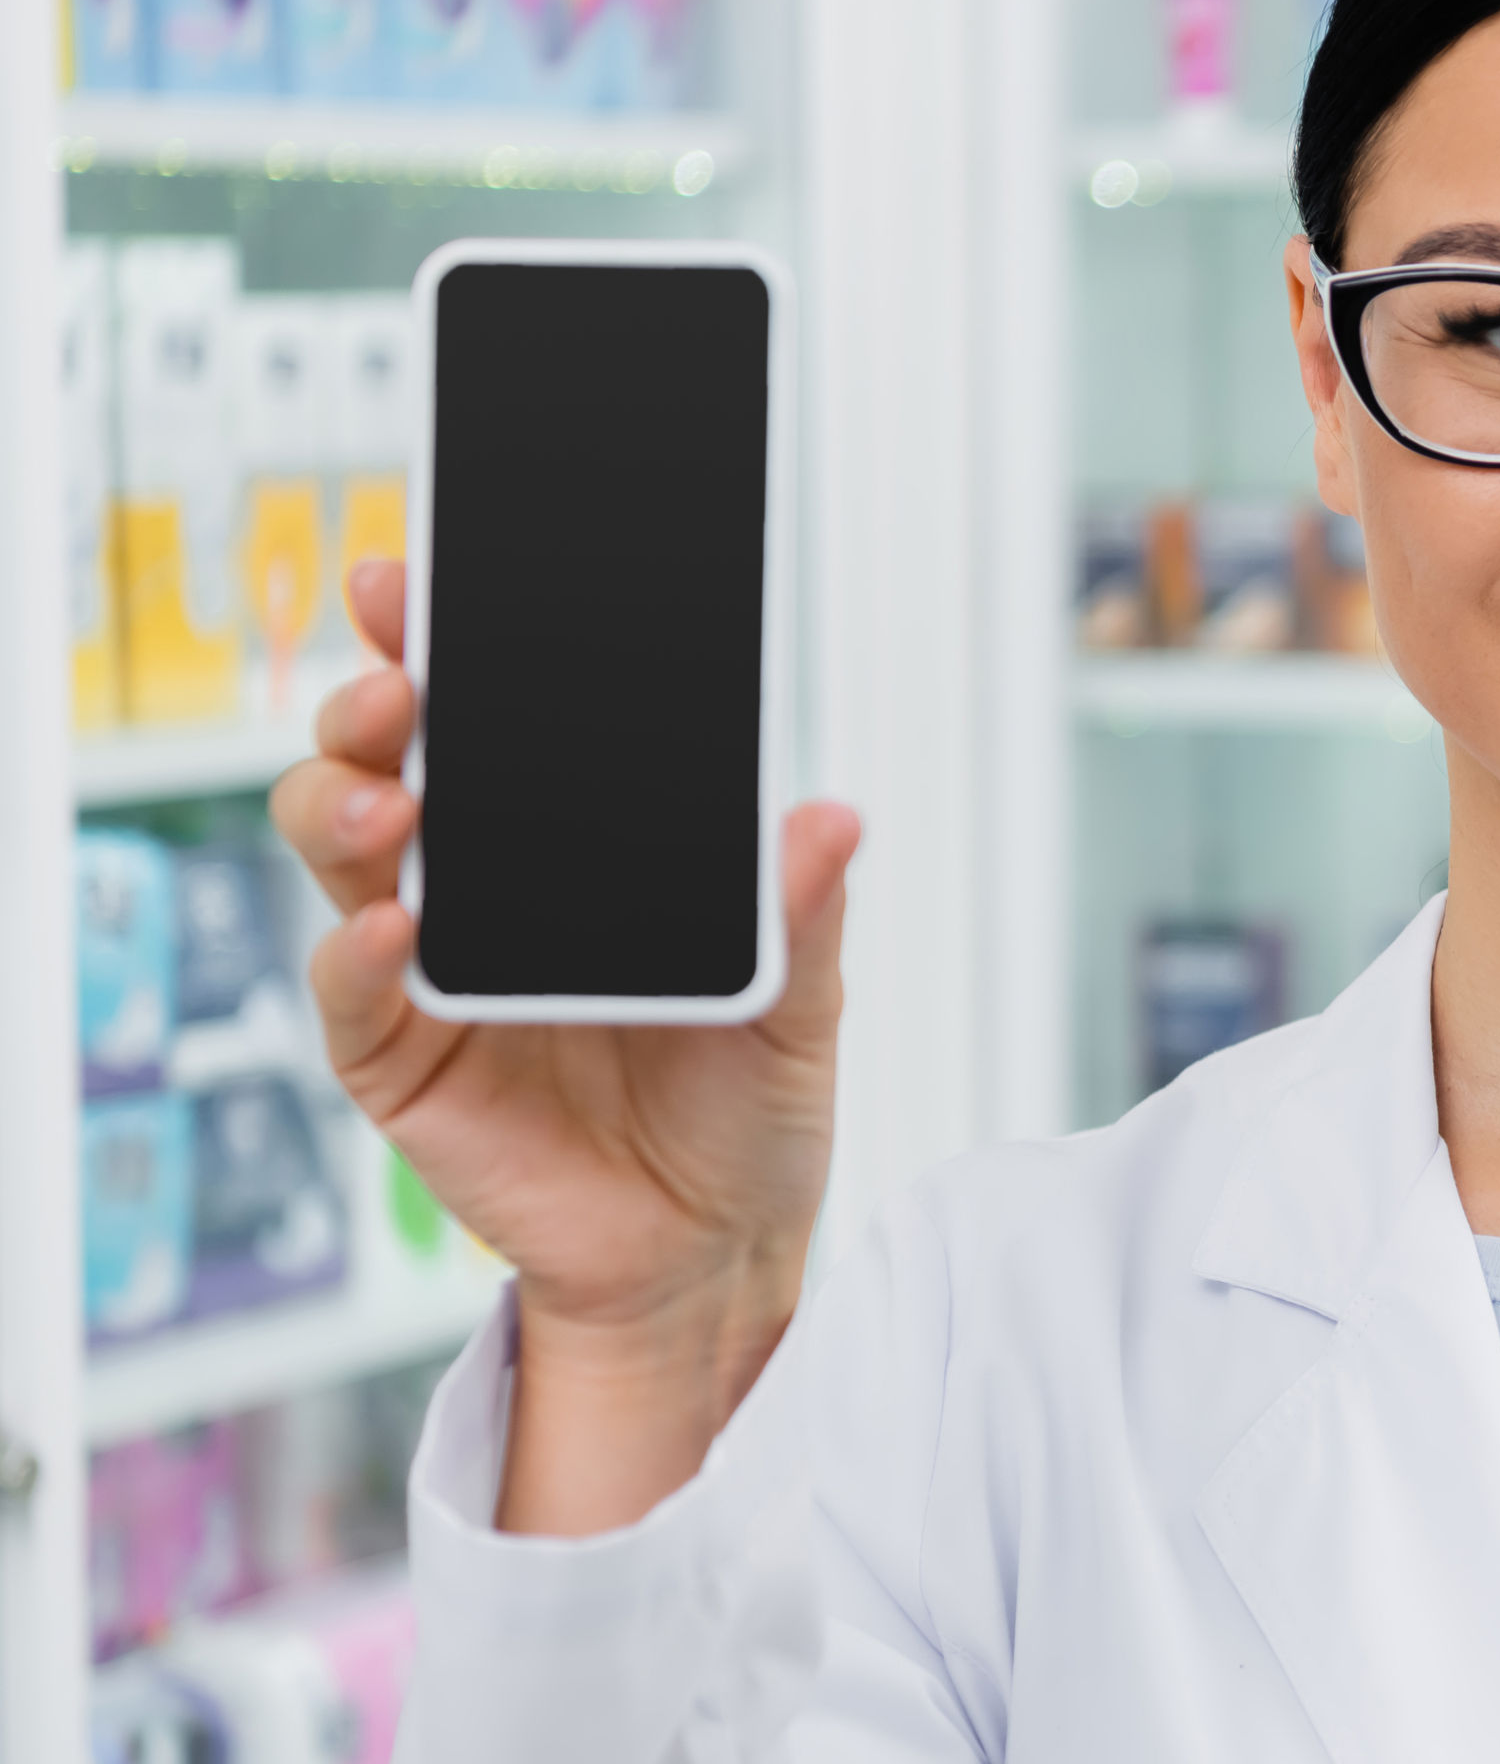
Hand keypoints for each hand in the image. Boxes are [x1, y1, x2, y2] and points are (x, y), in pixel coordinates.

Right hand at [270, 559, 863, 1535]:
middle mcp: (479, 882)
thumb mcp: (801, 1003)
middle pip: (388, 759)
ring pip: (343, 851)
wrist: (714, 1245)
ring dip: (350, 806)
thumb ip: (800, 915)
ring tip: (400, 801)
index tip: (416, 579)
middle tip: (398, 684)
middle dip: (374, 701)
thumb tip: (829, 819)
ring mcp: (425, 965)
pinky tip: (389, 931)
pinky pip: (351, 996)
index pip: (492, 719)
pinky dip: (355, 957)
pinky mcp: (398, 1058)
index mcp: (567, 842)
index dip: (441, 643)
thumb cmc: (745, 1104)